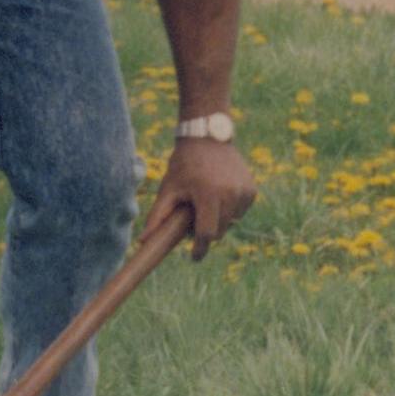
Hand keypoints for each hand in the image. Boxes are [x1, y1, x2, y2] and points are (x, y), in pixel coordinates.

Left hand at [150, 135, 257, 258]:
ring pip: (230, 223)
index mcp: (209, 195)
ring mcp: (244, 192)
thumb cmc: (184, 164)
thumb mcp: (168, 188)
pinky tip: (219, 193)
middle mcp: (231, 195)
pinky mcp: (252, 190)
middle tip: (192, 216)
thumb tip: (142, 241)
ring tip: (204, 200)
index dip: (199, 249)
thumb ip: (157, 216)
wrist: (208, 137)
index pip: (206, 233)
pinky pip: (239, 211)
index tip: (194, 258)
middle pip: (219, 231)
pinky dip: (229, 209)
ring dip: (217, 219)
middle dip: (205, 231)